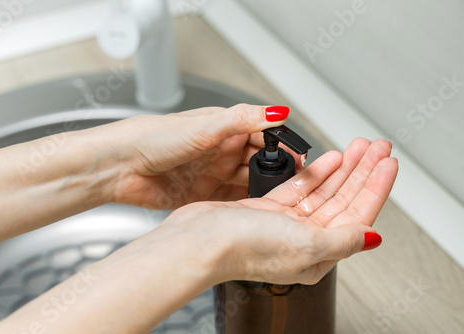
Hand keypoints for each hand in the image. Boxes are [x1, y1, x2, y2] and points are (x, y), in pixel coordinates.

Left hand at [100, 104, 299, 208]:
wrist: (120, 166)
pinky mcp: (204, 195)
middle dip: (277, 171)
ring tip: (278, 199)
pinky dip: (245, 205)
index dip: (282, 147)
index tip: (300, 159)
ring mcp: (214, 173)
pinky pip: (233, 200)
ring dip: (263, 189)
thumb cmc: (152, 138)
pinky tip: (255, 211)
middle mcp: (222, 150)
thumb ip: (241, 120)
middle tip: (294, 184)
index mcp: (224, 128)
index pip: (264, 135)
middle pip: (261, 161)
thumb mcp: (203, 126)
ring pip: (249, 182)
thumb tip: (276, 112)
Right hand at [162, 138, 397, 284]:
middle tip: (379, 147)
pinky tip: (329, 159)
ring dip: (343, 168)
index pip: (358, 216)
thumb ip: (342, 240)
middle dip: (363, 172)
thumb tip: (372, 237)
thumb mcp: (304, 245)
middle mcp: (304, 240)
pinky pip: (299, 187)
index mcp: (318, 254)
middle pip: (344, 200)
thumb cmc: (243, 248)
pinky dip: (315, 172)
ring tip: (359, 147)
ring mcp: (285, 223)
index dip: (376, 188)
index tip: (388, 164)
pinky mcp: (267, 209)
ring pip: (324, 191)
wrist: (200, 240)